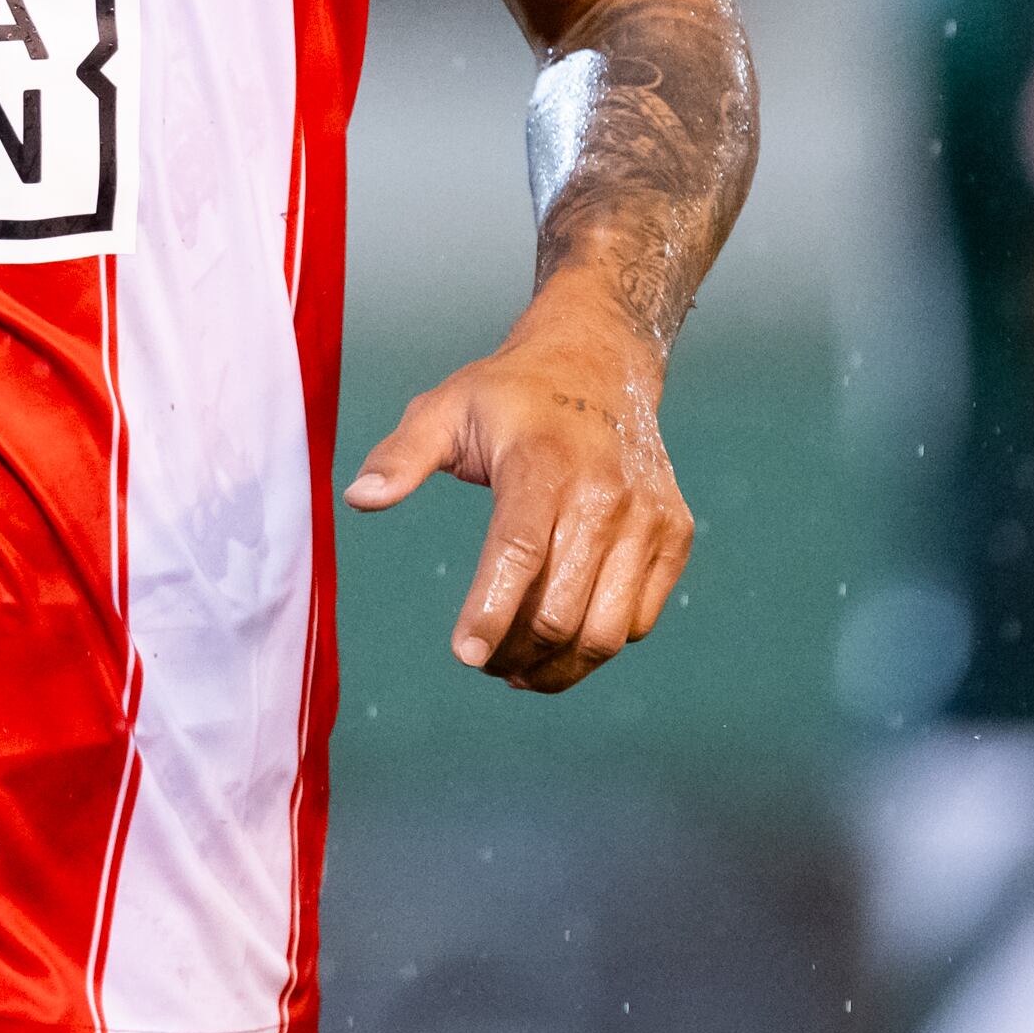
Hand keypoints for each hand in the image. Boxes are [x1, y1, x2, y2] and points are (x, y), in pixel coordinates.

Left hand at [344, 296, 691, 691]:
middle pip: (560, 610)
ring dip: (556, 668)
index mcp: (542, 460)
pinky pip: (636, 621)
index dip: (490, 613)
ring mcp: (646, 516)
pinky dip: (596, 646)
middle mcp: (604, 491)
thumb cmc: (512, 394)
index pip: (518, 553)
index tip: (464, 655)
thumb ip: (401, 456)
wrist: (599, 363)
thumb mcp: (445, 407)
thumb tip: (359, 498)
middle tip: (483, 662)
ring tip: (517, 668)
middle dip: (513, 653)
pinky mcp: (673, 534)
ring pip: (604, 632)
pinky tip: (560, 641)